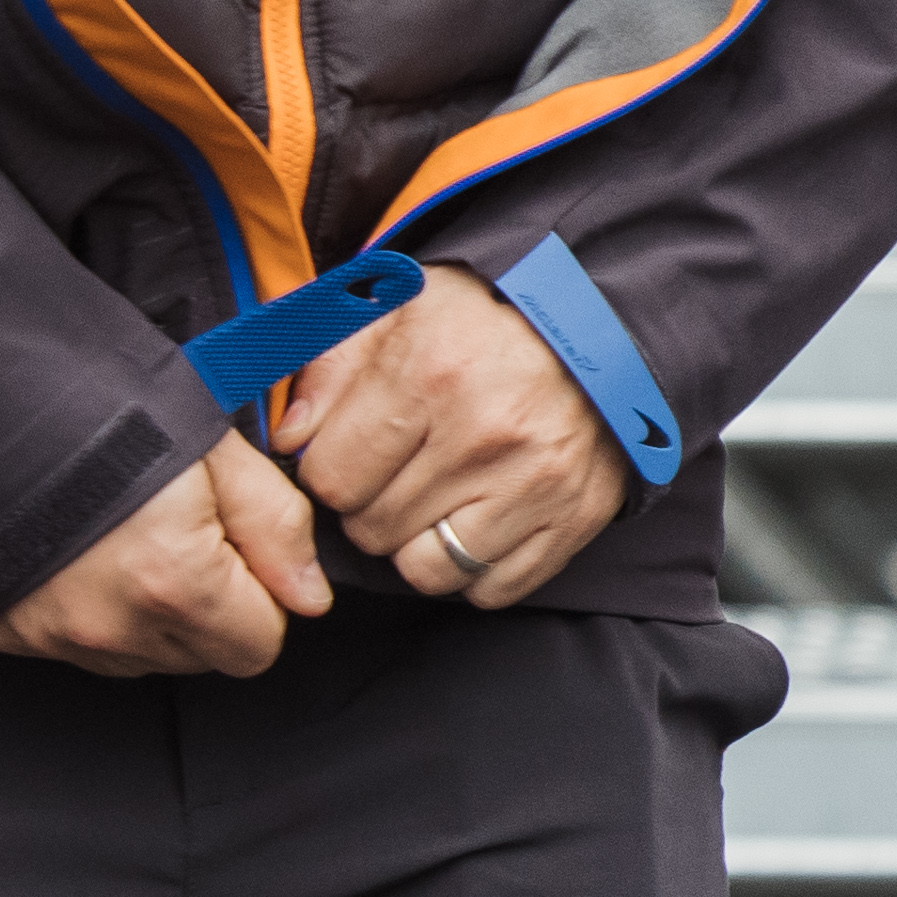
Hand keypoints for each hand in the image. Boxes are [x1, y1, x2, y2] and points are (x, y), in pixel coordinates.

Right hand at [0, 430, 329, 676]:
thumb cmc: (108, 413)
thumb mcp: (221, 454)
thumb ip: (278, 530)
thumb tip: (310, 597)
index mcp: (175, 584)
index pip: (258, 647)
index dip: (265, 598)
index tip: (243, 549)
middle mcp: (113, 627)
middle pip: (204, 658)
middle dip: (217, 607)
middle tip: (191, 532)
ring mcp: (56, 637)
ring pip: (146, 658)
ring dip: (158, 614)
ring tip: (137, 537)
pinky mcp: (14, 633)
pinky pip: (85, 647)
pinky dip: (101, 613)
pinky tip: (93, 553)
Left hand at [276, 263, 629, 607]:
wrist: (608, 323)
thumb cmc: (490, 316)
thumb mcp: (401, 307)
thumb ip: (330, 365)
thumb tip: (288, 441)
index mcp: (433, 373)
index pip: (332, 479)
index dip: (331, 469)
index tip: (356, 449)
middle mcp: (486, 435)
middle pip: (373, 530)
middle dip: (372, 506)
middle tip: (402, 469)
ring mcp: (535, 483)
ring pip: (428, 571)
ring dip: (419, 545)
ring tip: (436, 501)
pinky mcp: (573, 519)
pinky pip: (492, 589)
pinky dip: (476, 567)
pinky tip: (480, 519)